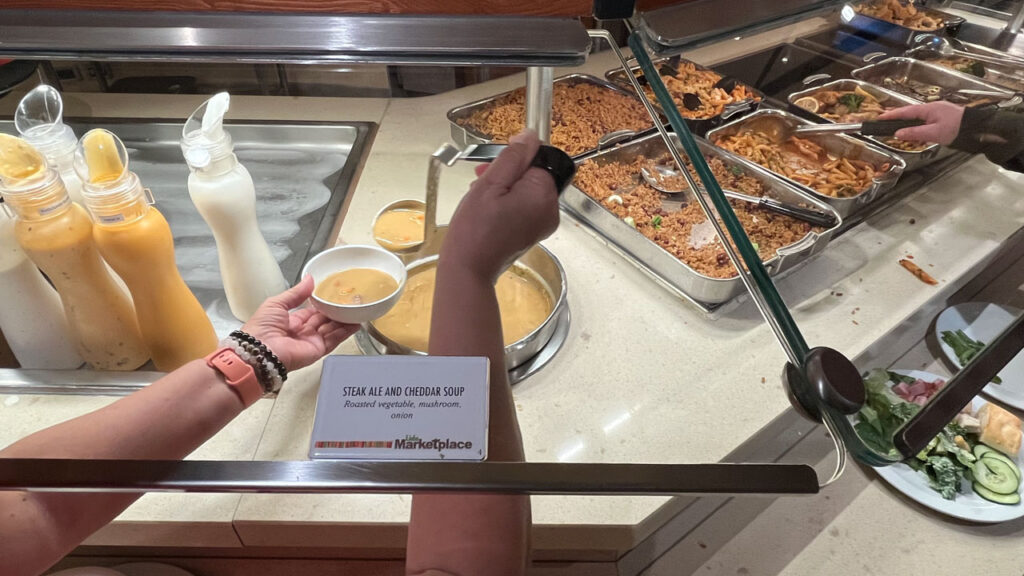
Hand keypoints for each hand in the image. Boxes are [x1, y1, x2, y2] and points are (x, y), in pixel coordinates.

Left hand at [242, 276, 359, 371]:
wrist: (259, 352)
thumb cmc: (261, 328)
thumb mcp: (276, 303)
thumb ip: (295, 293)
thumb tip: (309, 279)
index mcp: (291, 321)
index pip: (311, 311)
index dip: (322, 303)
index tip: (334, 294)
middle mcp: (302, 332)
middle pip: (324, 320)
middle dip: (336, 311)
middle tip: (350, 300)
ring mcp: (311, 341)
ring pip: (332, 329)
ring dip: (344, 320)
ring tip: (357, 309)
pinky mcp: (318, 350)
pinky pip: (334, 340)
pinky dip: (346, 332)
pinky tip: (356, 323)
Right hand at [442, 130, 559, 281]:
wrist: (469, 269)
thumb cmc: (475, 228)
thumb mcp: (490, 184)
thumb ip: (513, 157)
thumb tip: (530, 136)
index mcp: (544, 194)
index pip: (540, 159)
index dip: (516, 157)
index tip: (493, 165)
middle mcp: (551, 209)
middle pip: (535, 174)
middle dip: (508, 172)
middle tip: (481, 179)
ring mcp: (544, 223)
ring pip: (528, 189)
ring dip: (505, 186)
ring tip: (481, 194)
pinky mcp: (534, 232)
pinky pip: (525, 206)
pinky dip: (508, 201)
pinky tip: (488, 207)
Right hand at [878, 102, 965, 144]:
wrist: (977, 127)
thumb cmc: (956, 128)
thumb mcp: (933, 133)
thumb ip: (914, 133)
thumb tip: (898, 133)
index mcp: (927, 109)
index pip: (905, 112)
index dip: (891, 115)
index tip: (879, 117)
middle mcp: (932, 108)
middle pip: (910, 112)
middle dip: (897, 115)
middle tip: (884, 119)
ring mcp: (938, 111)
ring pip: (918, 116)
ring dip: (907, 120)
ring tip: (897, 125)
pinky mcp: (943, 116)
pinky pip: (925, 119)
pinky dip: (917, 123)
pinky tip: (916, 130)